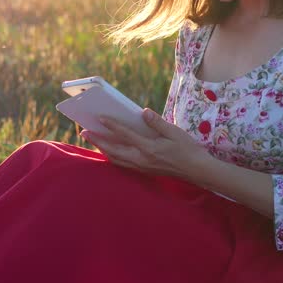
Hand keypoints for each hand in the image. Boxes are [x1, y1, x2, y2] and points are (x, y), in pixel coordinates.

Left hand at [81, 108, 211, 179]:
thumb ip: (157, 123)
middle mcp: (142, 160)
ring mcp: (142, 167)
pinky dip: (113, 157)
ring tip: (93, 140)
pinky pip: (123, 164)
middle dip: (98, 140)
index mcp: (149, 148)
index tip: (100, 118)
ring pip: (116, 159)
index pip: (125, 135)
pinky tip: (110, 151)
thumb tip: (143, 112)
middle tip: (85, 131)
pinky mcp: (144, 170)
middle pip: (114, 150)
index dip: (112, 126)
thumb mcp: (175, 132)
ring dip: (103, 149)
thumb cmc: (188, 149)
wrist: (196, 170)